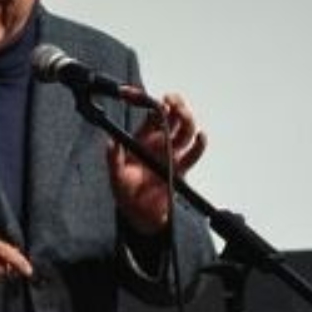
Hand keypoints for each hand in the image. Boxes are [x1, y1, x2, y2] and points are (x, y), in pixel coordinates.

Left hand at [109, 92, 205, 234]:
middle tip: (170, 99)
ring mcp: (172, 154)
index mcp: (143, 140)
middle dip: (174, 105)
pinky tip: (200, 136)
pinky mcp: (181, 168)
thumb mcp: (115, 175)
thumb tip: (111, 141)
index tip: (148, 97)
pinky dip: (199, 144)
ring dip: (186, 118)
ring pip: (185, 130)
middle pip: (173, 118)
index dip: (151, 103)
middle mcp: (160, 143)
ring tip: (181, 111)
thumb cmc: (126, 192)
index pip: (151, 115)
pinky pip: (194, 153)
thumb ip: (113, 158)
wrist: (138, 214)